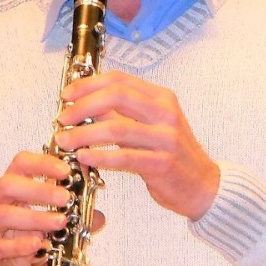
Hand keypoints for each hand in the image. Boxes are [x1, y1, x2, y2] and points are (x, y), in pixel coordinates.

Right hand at [0, 150, 105, 265]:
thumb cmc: (20, 253)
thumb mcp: (48, 235)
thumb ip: (69, 222)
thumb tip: (99, 216)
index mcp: (6, 193)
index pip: (20, 165)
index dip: (42, 163)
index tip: (66, 171)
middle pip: (8, 184)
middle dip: (39, 190)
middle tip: (65, 199)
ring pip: (2, 214)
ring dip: (34, 217)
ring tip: (59, 223)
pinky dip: (19, 245)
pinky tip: (38, 245)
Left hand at [55, 71, 219, 219]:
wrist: (203, 186)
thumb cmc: (170, 154)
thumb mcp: (148, 126)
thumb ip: (120, 113)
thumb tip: (84, 104)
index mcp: (160, 97)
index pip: (119, 80)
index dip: (88, 85)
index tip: (66, 95)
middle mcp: (165, 112)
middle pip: (116, 96)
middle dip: (82, 106)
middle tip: (62, 118)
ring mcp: (166, 137)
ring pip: (116, 128)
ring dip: (84, 133)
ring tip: (65, 140)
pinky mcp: (163, 163)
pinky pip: (125, 156)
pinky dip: (100, 156)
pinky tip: (84, 157)